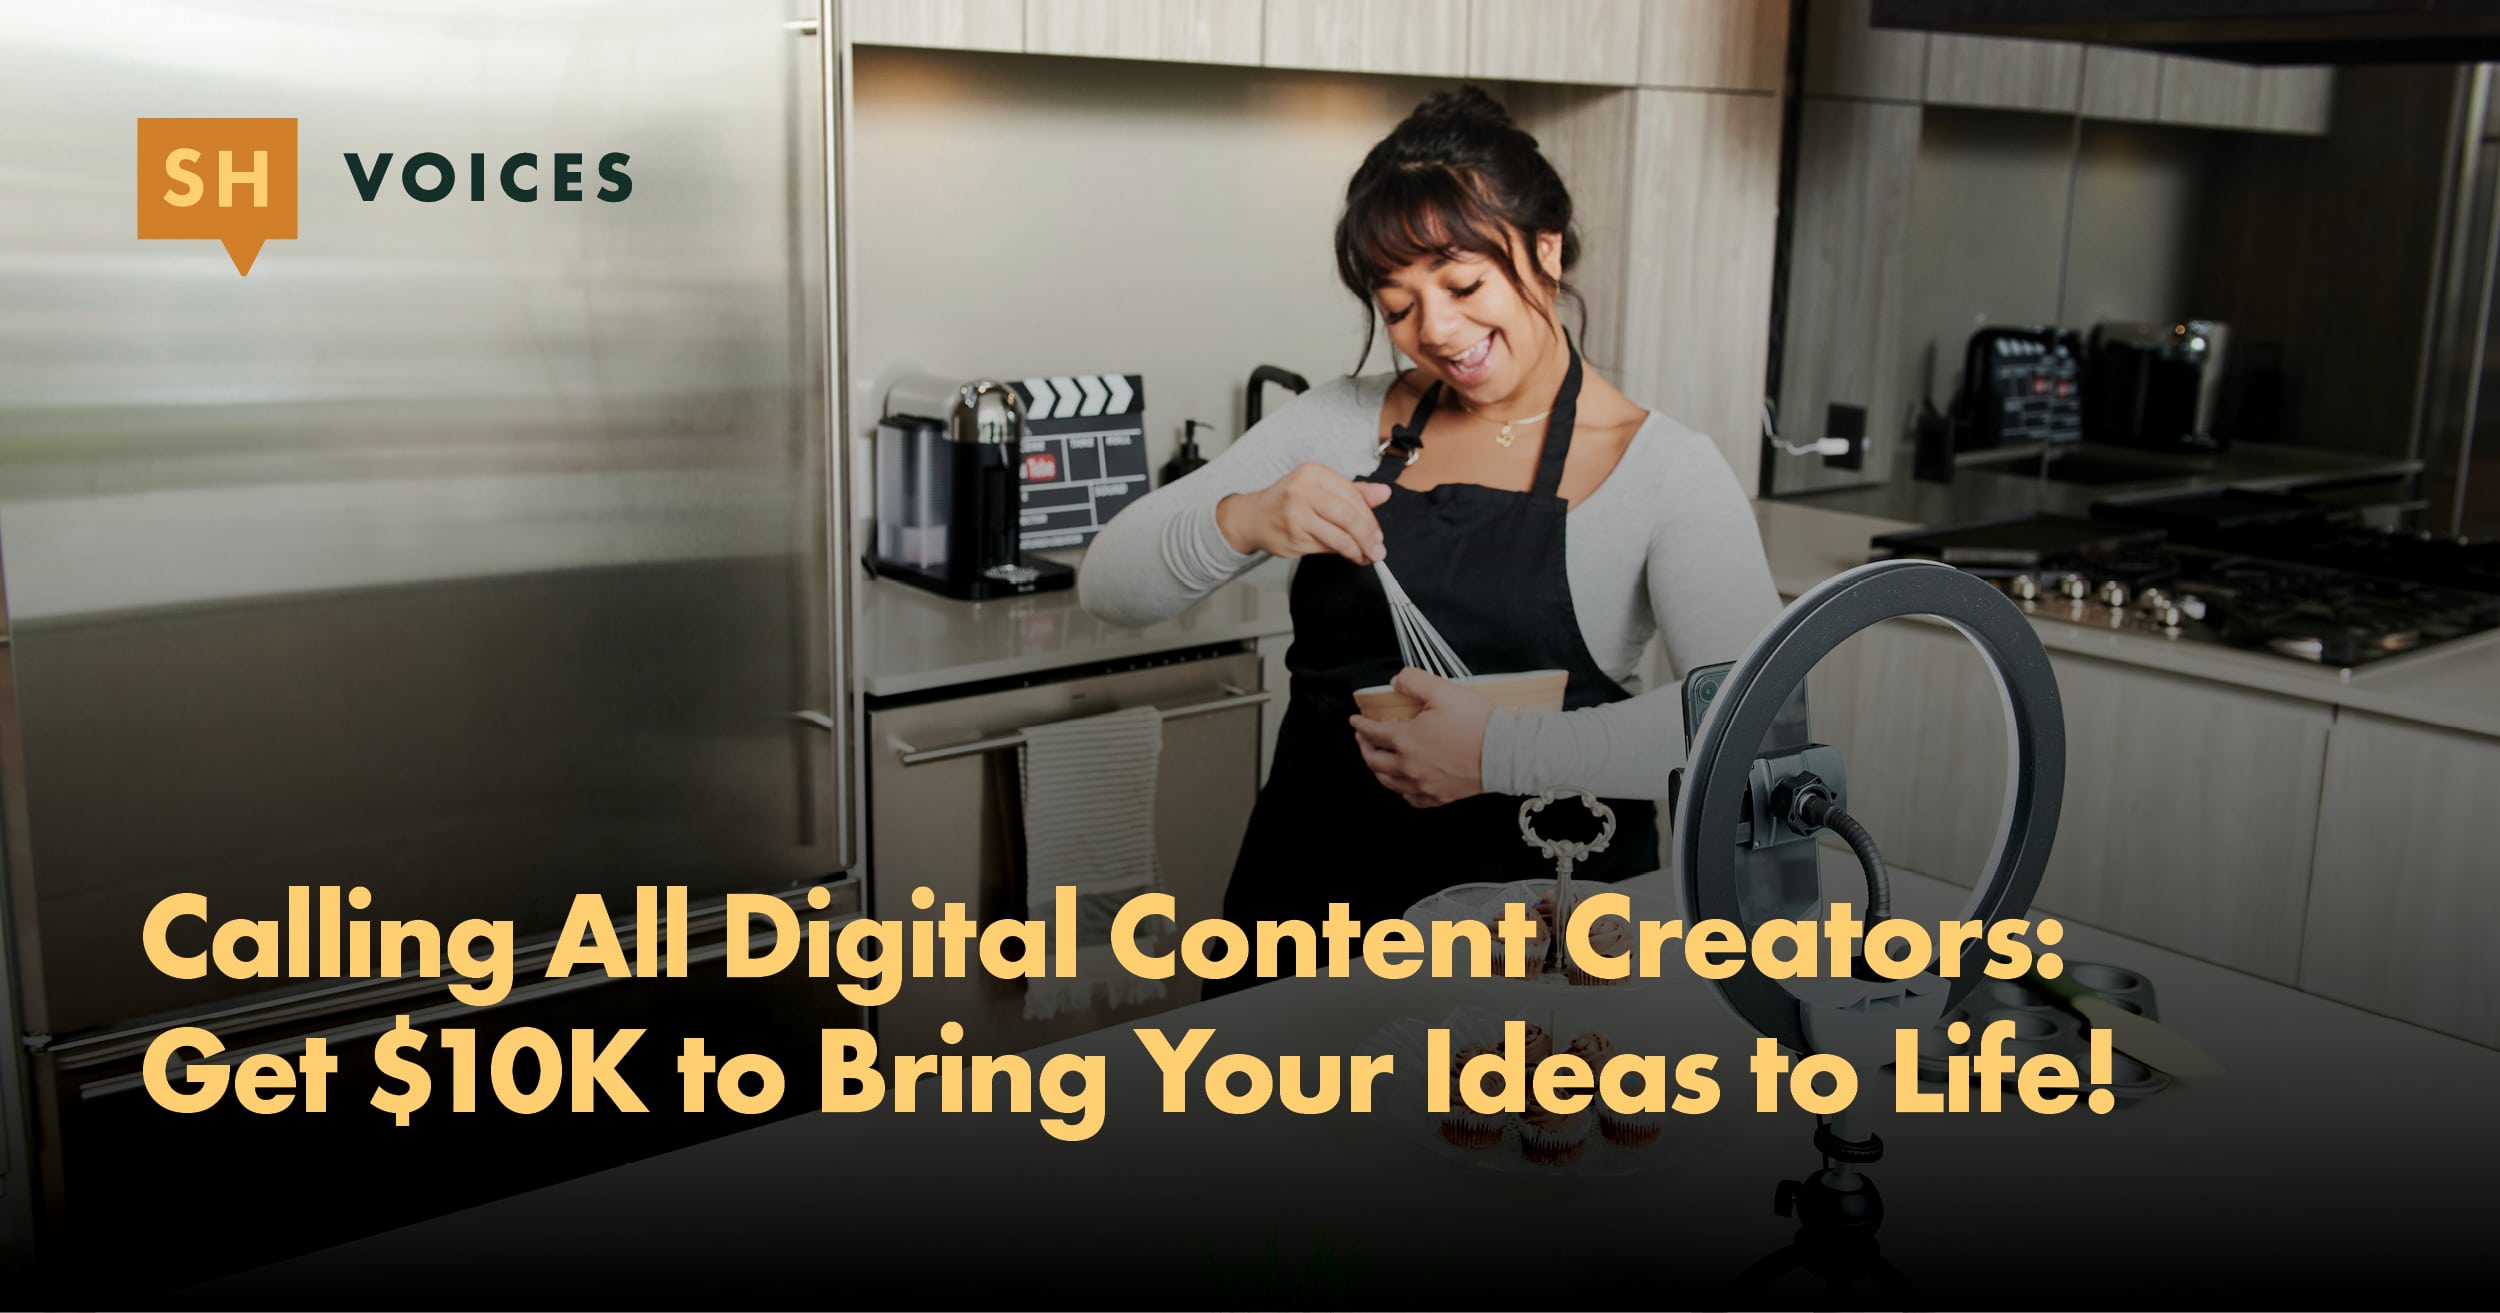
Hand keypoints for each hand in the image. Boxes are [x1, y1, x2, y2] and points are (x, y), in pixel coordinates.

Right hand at [1215, 462, 1390, 563]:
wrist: (1253, 517)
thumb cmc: (1290, 501)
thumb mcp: (1320, 488)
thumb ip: (1353, 491)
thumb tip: (1384, 493)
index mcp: (1313, 473)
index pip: (1353, 496)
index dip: (1370, 518)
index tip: (1378, 533)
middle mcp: (1303, 491)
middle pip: (1349, 517)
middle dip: (1368, 537)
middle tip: (1378, 550)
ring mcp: (1296, 515)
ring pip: (1339, 536)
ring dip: (1358, 550)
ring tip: (1367, 556)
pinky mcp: (1293, 537)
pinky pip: (1326, 548)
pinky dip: (1341, 554)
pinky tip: (1350, 555)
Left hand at [1348, 668, 1492, 807]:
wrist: (1505, 753)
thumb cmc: (1477, 723)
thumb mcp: (1444, 691)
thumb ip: (1415, 681)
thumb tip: (1397, 681)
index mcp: (1406, 740)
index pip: (1372, 733)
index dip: (1360, 726)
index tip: (1355, 721)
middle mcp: (1409, 767)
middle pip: (1374, 761)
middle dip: (1363, 748)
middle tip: (1362, 739)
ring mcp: (1423, 785)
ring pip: (1388, 782)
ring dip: (1377, 769)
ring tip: (1377, 760)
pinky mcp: (1439, 797)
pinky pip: (1410, 798)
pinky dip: (1401, 789)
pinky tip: (1403, 783)